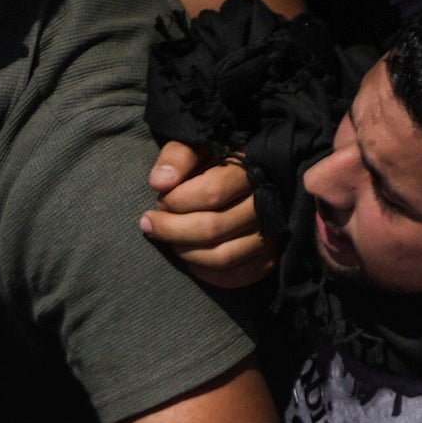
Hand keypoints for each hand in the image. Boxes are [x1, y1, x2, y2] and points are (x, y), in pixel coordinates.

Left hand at [139, 137, 272, 292]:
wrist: (254, 179)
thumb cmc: (218, 161)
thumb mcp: (199, 146)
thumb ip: (178, 157)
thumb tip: (159, 182)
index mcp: (248, 170)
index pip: (211, 193)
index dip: (177, 201)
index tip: (160, 201)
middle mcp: (265, 204)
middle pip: (213, 228)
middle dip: (172, 230)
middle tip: (151, 224)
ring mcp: (270, 234)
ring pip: (223, 257)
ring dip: (186, 252)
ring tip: (171, 240)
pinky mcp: (270, 258)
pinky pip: (235, 277)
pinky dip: (206, 274)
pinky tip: (190, 258)